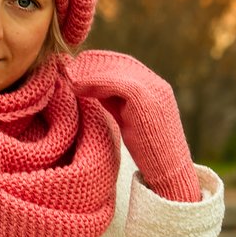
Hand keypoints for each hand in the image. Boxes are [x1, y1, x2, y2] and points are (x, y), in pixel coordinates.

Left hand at [65, 51, 200, 201]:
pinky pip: (114, 81)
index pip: (121, 63)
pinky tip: (77, 88)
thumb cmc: (149, 156)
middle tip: (66, 71)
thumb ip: (115, 104)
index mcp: (155, 88)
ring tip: (67, 78)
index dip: (96, 64)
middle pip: (117, 61)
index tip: (74, 71)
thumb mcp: (130, 123)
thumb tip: (91, 92)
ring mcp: (153, 90)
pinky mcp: (145, 99)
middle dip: (89, 64)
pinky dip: (93, 81)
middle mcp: (156, 84)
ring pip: (115, 68)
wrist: (170, 175)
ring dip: (87, 71)